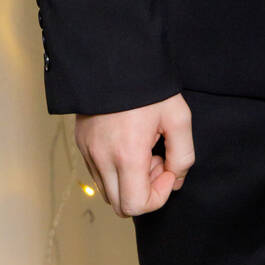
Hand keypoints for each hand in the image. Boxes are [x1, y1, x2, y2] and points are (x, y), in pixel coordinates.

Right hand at [76, 93, 193, 217]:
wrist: (116, 58)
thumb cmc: (150, 87)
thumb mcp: (179, 117)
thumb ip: (183, 155)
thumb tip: (177, 179)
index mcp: (126, 155)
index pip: (136, 206)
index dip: (158, 196)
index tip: (168, 170)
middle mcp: (102, 159)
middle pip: (120, 206)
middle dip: (144, 190)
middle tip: (156, 159)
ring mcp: (88, 152)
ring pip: (108, 192)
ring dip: (129, 181)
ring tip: (143, 148)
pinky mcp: (81, 144)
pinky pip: (98, 174)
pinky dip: (116, 170)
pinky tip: (129, 142)